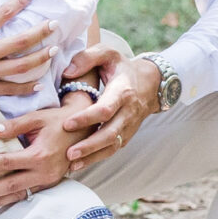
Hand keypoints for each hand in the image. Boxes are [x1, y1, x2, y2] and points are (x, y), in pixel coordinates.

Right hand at [0, 0, 51, 96]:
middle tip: (55, 25)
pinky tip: (38, 84)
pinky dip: (25, 87)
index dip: (18, 3)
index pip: (2, 14)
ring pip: (20, 66)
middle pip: (20, 41)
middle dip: (41, 31)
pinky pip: (8, 89)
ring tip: (53, 51)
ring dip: (40, 57)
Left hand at [0, 104, 88, 216]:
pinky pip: (29, 193)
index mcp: (40, 155)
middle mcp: (45, 171)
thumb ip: (15, 125)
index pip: (8, 162)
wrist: (86, 129)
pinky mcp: (51, 182)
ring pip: (20, 194)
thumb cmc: (60, 120)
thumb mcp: (38, 118)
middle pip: (12, 185)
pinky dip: (13, 199)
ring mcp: (49, 179)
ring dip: (0, 202)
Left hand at [64, 49, 160, 171]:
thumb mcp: (107, 53)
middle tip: (69, 152)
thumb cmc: (121, 67)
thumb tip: (67, 73)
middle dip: (90, 145)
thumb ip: (86, 58)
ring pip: (112, 145)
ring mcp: (129, 126)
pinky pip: (113, 150)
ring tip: (72, 164)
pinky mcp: (126, 135)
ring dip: (93, 156)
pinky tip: (78, 165)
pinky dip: (96, 159)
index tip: (67, 123)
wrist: (150, 83)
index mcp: (123, 91)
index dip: (87, 118)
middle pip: (110, 133)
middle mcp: (128, 112)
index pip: (106, 109)